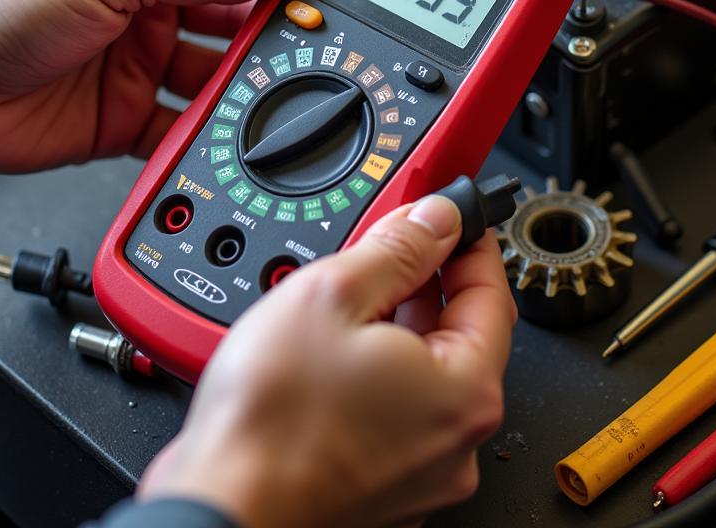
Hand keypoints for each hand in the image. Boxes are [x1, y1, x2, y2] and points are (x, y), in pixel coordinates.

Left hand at [0, 0, 312, 169]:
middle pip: (237, 23)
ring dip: (241, 93)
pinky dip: (205, 140)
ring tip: (268, 103)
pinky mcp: (126, 117)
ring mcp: (140, 62)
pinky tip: (223, 142)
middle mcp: (149, 4)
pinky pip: (183, 131)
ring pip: (217, 80)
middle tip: (306, 58)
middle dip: (269, 41)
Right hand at [138, 195, 515, 527]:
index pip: (491, 294)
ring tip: (350, 296)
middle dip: (426, 281)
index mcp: (464, 390)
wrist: (223, 509)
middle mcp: (455, 440)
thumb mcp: (334, 295)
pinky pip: (397, 411)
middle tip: (392, 243)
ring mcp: (420, 470)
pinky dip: (376, 371)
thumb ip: (396, 249)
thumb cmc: (272, 422)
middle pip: (459, 335)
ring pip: (423, 374)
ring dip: (396, 325)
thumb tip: (435, 220)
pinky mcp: (383, 486)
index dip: (468, 244)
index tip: (450, 218)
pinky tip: (334, 352)